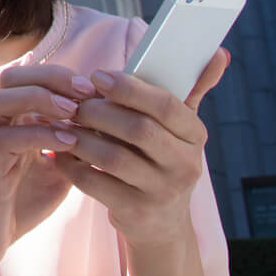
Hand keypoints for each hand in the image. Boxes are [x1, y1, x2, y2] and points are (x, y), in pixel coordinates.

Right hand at [0, 65, 81, 274]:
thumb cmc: (20, 203)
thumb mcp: (58, 171)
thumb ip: (76, 149)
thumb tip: (110, 130)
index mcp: (13, 122)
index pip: (29, 77)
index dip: (61, 75)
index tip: (96, 88)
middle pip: (9, 78)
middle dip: (49, 76)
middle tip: (85, 91)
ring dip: (37, 98)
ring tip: (73, 111)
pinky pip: (4, 141)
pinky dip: (38, 135)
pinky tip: (68, 142)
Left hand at [52, 50, 228, 248]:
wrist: (162, 224)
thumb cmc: (164, 158)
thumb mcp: (181, 127)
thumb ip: (193, 88)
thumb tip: (220, 52)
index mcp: (195, 135)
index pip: (166, 105)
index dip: (130, 89)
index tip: (97, 76)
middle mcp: (185, 165)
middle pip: (138, 129)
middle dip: (99, 111)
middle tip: (72, 101)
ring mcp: (161, 192)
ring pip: (113, 157)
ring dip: (80, 137)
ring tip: (59, 123)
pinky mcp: (136, 212)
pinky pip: (95, 184)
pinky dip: (71, 165)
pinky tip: (55, 151)